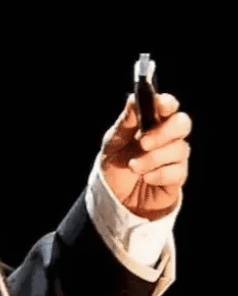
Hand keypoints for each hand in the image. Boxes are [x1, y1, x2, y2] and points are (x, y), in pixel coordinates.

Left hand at [100, 93, 190, 220]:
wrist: (116, 197)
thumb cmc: (116, 163)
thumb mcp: (113, 141)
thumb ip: (126, 122)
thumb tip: (133, 99)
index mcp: (151, 123)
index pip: (167, 106)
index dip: (167, 102)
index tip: (159, 104)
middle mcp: (168, 137)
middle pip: (182, 123)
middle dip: (164, 132)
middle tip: (143, 143)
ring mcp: (175, 157)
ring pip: (179, 149)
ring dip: (152, 159)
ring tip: (134, 166)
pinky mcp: (178, 176)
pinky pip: (177, 171)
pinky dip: (158, 174)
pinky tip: (146, 178)